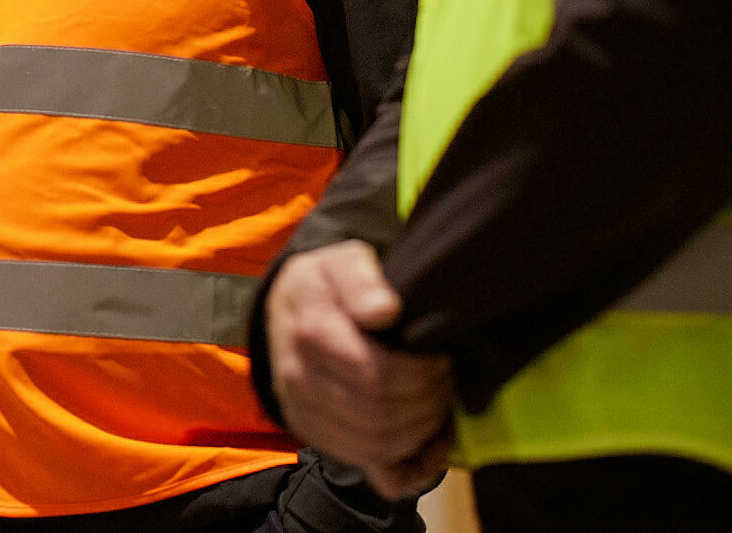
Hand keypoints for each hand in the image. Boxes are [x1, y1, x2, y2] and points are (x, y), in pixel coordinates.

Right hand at [264, 242, 457, 499]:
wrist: (289, 305)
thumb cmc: (326, 283)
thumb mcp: (343, 260)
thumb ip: (363, 278)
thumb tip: (385, 311)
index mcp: (311, 332)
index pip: (376, 375)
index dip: (420, 373)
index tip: (439, 355)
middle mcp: (299, 379)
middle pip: (379, 416)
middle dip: (427, 401)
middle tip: (443, 377)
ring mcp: (305, 414)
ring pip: (377, 448)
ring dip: (422, 430)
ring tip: (436, 400)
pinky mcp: (317, 436)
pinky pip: (372, 472)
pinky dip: (413, 468)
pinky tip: (432, 444)